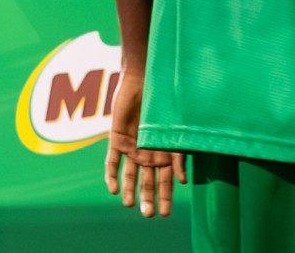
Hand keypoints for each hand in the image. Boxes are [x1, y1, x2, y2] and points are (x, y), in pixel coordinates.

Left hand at [105, 69, 185, 217]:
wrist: (147, 80)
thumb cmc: (168, 104)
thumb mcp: (176, 132)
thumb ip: (178, 156)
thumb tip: (182, 181)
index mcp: (165, 153)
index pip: (166, 181)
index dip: (166, 197)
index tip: (166, 214)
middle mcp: (148, 153)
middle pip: (148, 182)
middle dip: (149, 199)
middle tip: (150, 215)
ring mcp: (132, 147)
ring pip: (129, 175)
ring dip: (129, 191)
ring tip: (129, 205)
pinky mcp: (116, 139)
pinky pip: (112, 161)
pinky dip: (112, 175)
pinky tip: (112, 189)